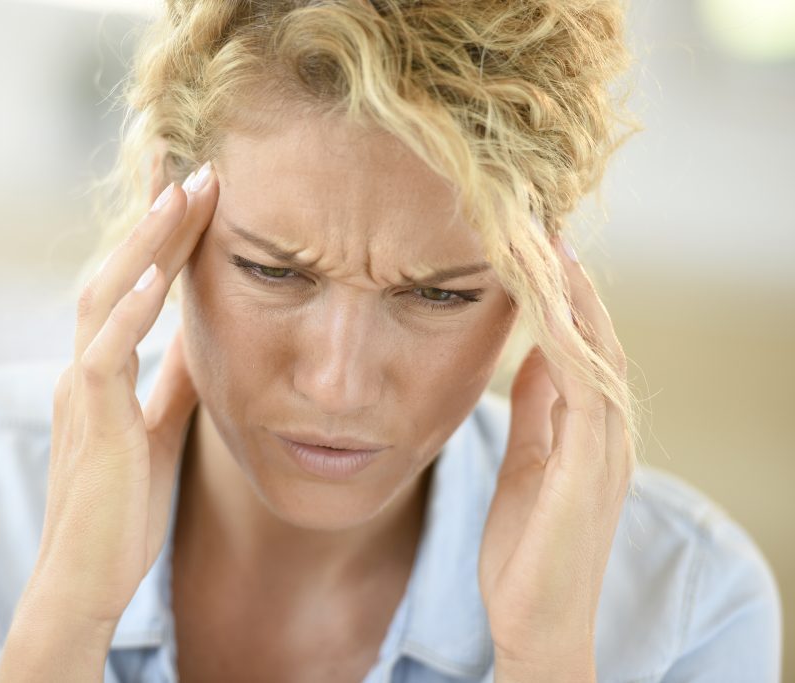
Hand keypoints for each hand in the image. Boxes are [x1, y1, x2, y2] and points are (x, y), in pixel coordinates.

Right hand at [25, 162, 217, 630]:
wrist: (87, 579)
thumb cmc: (122, 509)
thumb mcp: (160, 428)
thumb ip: (173, 380)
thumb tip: (200, 336)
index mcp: (101, 369)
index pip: (127, 282)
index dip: (152, 232)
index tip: (182, 183)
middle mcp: (84, 368)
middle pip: (112, 271)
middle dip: (148, 214)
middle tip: (179, 156)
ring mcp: (84, 392)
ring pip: (105, 296)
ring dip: (144, 242)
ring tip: (181, 190)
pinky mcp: (95, 423)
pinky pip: (108, 354)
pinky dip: (132, 309)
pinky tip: (161, 272)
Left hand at [478, 237, 632, 681]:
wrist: (536, 623)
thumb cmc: (529, 549)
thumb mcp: (528, 461)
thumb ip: (538, 410)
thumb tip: (534, 354)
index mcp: (590, 427)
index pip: (581, 342)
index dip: (561, 291)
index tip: (532, 240)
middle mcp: (607, 430)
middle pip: (596, 334)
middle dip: (570, 277)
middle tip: (540, 218)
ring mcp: (604, 448)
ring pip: (596, 351)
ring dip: (572, 295)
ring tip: (546, 240)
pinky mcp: (589, 468)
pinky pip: (583, 388)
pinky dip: (568, 341)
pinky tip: (546, 306)